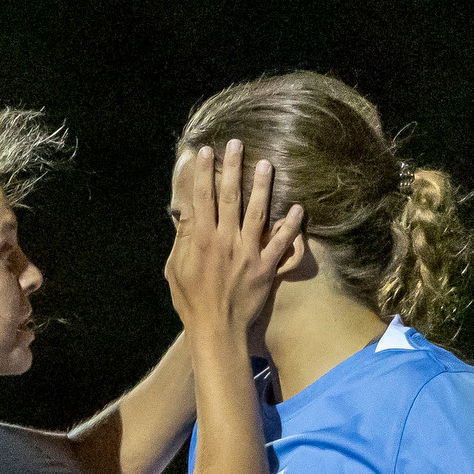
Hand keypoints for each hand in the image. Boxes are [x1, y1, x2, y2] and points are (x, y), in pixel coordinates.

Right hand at [164, 139, 306, 356]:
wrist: (216, 330)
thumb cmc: (191, 301)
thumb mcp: (176, 269)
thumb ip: (182, 239)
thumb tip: (184, 212)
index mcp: (200, 240)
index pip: (200, 198)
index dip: (202, 172)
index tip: (204, 151)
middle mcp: (224, 241)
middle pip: (228, 196)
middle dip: (231, 168)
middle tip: (236, 143)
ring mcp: (247, 253)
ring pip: (256, 212)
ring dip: (261, 186)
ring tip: (266, 163)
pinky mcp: (265, 267)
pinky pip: (281, 243)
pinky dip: (291, 226)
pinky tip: (298, 208)